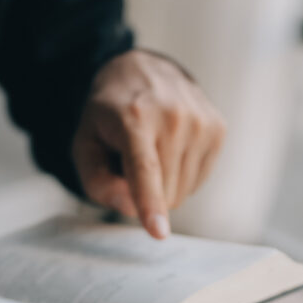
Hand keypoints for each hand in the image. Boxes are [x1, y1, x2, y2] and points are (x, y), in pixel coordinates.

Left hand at [72, 49, 225, 238]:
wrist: (143, 70)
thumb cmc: (110, 117)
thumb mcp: (85, 145)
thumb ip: (97, 182)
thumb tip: (129, 206)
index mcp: (134, 118)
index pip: (145, 170)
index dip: (151, 203)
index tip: (159, 232)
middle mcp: (173, 117)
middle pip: (166, 193)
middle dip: (147, 194)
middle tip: (133, 161)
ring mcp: (200, 121)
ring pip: (183, 192)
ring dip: (165, 184)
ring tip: (154, 150)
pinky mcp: (218, 129)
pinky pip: (198, 181)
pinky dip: (182, 175)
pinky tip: (172, 149)